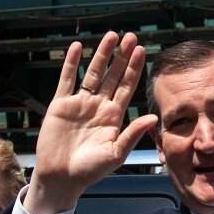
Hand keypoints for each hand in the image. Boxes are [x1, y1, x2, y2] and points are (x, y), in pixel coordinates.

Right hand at [24, 31, 157, 213]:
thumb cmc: (90, 170)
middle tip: (131, 36)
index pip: (127, 86)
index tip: (142, 50)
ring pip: (93, 73)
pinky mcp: (60, 105)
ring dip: (101, 54)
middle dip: (122, 56)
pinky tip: (77, 47)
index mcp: (114, 116)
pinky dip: (71, 63)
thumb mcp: (115, 153)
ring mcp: (80, 103)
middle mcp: (99, 106)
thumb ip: (132, 134)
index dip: (134, 68)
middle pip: (113, 75)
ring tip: (111, 36)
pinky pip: (67, 80)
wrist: (61, 178)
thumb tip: (153, 117)